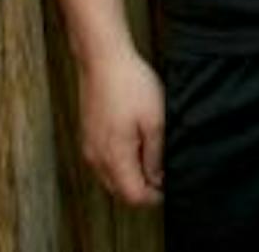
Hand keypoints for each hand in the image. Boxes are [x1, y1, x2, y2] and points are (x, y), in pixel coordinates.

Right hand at [76, 45, 164, 206]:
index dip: (155, 197)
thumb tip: (158, 179)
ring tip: (153, 155)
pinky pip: (104, 163)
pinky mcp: (88, 137)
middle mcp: (96, 158)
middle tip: (164, 171)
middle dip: (144, 188)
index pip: (133, 196)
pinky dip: (121, 163)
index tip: (170, 185)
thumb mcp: (155, 121)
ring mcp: (89, 148)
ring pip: (111, 178)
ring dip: (132, 176)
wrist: (104, 61)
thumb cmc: (131, 86)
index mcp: (115, 157)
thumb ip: (156, 155)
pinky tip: (136, 144)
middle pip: (121, 191)